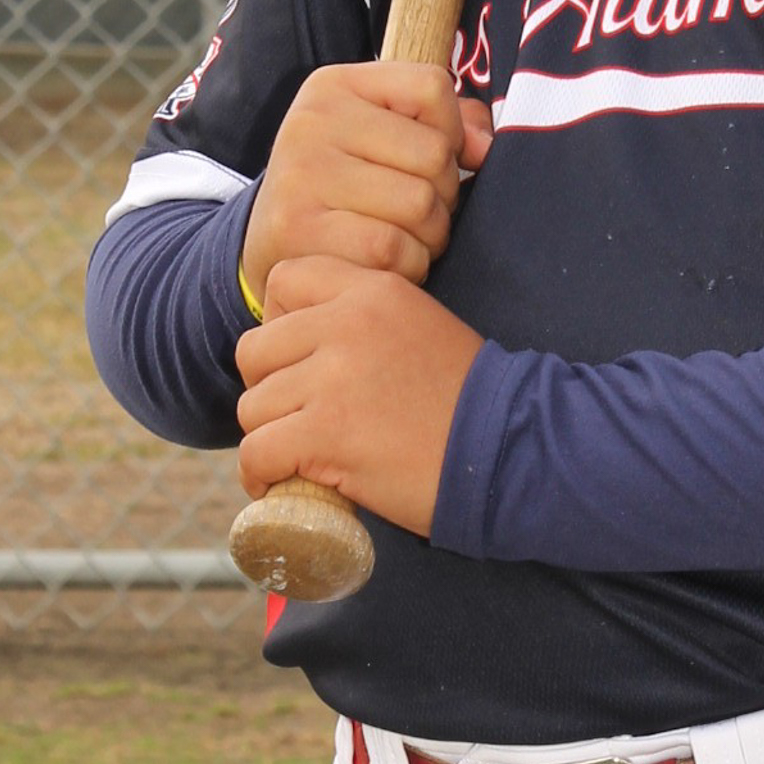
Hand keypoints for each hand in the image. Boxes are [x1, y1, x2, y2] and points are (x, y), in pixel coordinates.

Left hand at [234, 256, 481, 535]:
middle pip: (256, 349)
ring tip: (297, 456)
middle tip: (296, 417)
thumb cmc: (470, 398)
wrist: (511, 447)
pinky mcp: (326, 433)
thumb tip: (305, 352)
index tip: (300, 362)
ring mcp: (334, 378)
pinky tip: (279, 484)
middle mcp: (347, 323)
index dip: (281, 324)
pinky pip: (257, 452)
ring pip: (252, 406)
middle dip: (268, 387)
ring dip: (268, 436)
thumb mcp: (421, 325)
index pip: (285, 280)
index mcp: (373, 291)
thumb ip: (365, 321)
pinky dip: (260, 474)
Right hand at [241, 62, 492, 307]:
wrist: (270, 243)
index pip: (432, 87)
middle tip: (417, 213)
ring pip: (420, 205)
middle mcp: (311, 120)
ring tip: (405, 237)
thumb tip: (485, 148)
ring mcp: (300, 173)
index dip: (452, 131)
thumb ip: (446, 124)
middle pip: (435, 154)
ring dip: (430, 236)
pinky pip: (392, 249)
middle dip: (445, 195)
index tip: (429, 160)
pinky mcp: (297, 229)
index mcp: (334, 85)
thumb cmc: (346, 184)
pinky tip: (387, 264)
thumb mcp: (384, 135)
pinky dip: (407, 266)